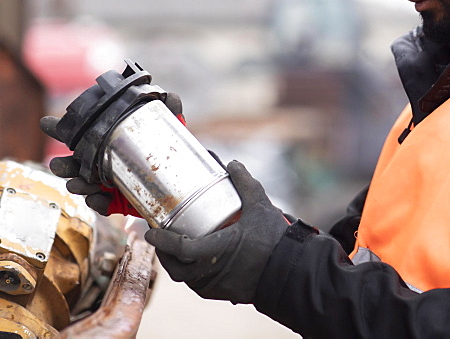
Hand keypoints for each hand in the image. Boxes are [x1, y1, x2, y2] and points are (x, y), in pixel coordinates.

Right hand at [40, 92, 185, 215]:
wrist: (181, 179)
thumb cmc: (167, 149)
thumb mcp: (171, 128)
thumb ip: (170, 113)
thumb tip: (171, 96)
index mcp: (106, 140)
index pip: (79, 134)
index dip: (60, 128)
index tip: (46, 123)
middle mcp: (100, 162)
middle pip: (73, 163)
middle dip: (63, 165)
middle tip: (59, 164)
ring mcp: (106, 182)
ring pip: (83, 185)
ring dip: (78, 184)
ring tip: (78, 183)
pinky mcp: (116, 201)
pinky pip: (101, 205)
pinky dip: (98, 202)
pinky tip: (98, 199)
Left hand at [144, 160, 289, 303]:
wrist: (290, 270)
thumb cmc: (275, 239)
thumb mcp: (260, 206)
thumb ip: (244, 183)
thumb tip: (232, 164)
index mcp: (215, 251)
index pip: (179, 248)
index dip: (162, 239)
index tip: (151, 230)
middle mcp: (210, 272)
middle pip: (175, 267)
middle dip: (164, 252)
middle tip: (160, 237)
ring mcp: (215, 286)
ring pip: (185, 278)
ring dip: (177, 264)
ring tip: (175, 247)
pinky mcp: (222, 293)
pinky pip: (198, 285)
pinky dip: (192, 273)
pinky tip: (196, 262)